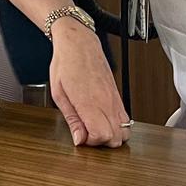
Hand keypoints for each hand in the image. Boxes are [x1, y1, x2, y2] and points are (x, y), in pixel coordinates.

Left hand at [50, 22, 130, 148]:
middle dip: (101, 142)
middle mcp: (106, 102)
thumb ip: (72, 120)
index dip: (91, 143)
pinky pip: (126, 120)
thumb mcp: (59, 94)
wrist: (79, 43)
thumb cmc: (66, 63)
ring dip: (111, 136)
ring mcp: (115, 99)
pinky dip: (117, 127)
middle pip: (116, 139)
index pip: (102, 135)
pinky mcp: (118, 96)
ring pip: (125, 132)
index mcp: (89, 101)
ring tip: (94, 128)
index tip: (81, 138)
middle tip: (86, 134)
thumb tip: (79, 140)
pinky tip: (102, 121)